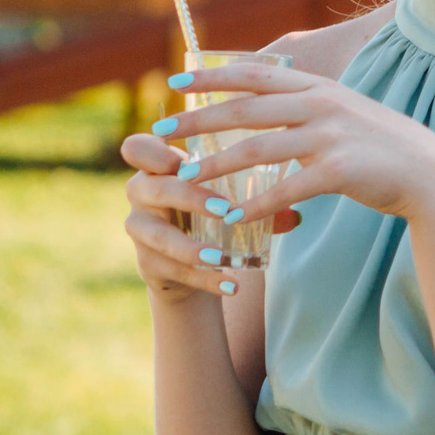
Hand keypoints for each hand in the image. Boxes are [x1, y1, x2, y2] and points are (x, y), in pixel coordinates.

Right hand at [120, 132, 296, 299]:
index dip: (153, 151)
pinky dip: (205, 279)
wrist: (192, 260)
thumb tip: (297, 215)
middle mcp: (140, 193)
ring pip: (159, 237)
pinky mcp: (147, 262)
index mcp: (156, 166)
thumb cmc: (211, 210)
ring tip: (223, 257)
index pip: (137, 148)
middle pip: (154, 189)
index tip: (182, 160)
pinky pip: (174, 270)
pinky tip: (230, 286)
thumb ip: (260, 197)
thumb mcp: (230, 197)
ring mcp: (139, 230)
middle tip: (225, 209)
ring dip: (191, 248)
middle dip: (189, 198)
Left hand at [160, 60, 434, 226]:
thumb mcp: (347, 113)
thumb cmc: (385, 149)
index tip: (177, 80)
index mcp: (319, 88)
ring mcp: (331, 136)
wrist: (432, 175)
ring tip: (187, 177)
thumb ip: (310, 107)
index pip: (255, 74)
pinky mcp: (340, 170)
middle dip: (198, 119)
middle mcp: (321, 105)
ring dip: (218, 164)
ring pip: (259, 148)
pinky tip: (234, 216)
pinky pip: (288, 188)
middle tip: (162, 131)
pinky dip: (258, 203)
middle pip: (246, 108)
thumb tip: (271, 105)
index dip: (213, 75)